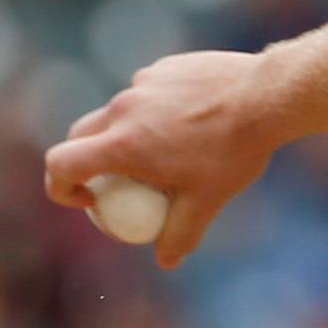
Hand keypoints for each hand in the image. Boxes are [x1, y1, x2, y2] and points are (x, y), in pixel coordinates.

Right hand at [42, 50, 277, 267]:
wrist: (268, 96)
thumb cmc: (235, 150)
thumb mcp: (207, 200)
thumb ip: (180, 233)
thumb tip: (166, 260)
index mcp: (123, 143)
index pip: (61, 163)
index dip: (60, 187)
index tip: (88, 199)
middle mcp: (124, 108)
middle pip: (81, 135)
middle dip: (86, 161)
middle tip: (116, 181)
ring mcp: (143, 83)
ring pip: (119, 112)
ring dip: (127, 134)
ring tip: (169, 152)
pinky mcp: (164, 67)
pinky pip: (147, 92)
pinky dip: (155, 110)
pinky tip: (193, 122)